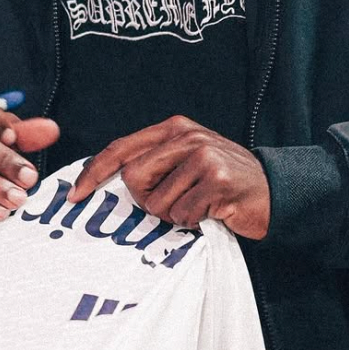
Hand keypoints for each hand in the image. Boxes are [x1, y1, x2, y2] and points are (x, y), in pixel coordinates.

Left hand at [68, 116, 270, 239]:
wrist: (273, 191)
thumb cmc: (222, 180)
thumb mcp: (187, 159)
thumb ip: (155, 162)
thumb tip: (110, 180)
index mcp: (174, 128)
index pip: (121, 147)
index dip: (95, 171)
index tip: (75, 193)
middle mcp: (187, 136)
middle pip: (133, 177)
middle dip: (146, 199)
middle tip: (174, 202)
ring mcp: (203, 156)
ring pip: (156, 201)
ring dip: (173, 214)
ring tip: (197, 205)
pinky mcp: (216, 179)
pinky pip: (182, 214)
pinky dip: (192, 222)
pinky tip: (210, 211)